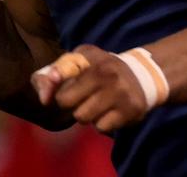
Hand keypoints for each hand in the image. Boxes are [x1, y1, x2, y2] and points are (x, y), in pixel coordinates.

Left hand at [34, 45, 148, 132]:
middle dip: (69, 103)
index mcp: (91, 59)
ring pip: (84, 117)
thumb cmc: (102, 68)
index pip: (61, 73)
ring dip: (86, 115)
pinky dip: (101, 124)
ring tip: (96, 105)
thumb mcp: (80, 60)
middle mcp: (107, 74)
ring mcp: (120, 93)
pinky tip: (109, 112)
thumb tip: (43, 98)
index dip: (50, 85)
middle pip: (67, 102)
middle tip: (80, 98)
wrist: (143, 74)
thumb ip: (55, 73)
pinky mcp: (130, 110)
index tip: (47, 96)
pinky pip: (101, 128)